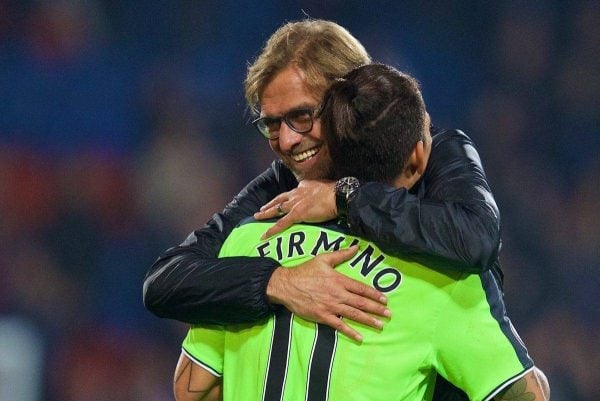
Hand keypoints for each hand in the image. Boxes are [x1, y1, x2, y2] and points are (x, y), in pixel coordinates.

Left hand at [254, 180, 336, 238]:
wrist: (337, 196)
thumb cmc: (335, 192)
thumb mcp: (323, 186)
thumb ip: (317, 190)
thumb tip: (319, 193)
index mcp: (303, 186)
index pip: (292, 192)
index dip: (288, 197)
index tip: (286, 200)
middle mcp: (296, 193)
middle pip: (280, 199)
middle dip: (271, 204)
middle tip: (262, 208)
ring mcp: (295, 204)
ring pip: (276, 209)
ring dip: (266, 213)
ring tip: (258, 216)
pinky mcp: (296, 214)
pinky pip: (281, 223)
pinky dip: (271, 230)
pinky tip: (264, 235)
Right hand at [266, 246, 390, 340]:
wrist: (286, 285)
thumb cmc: (305, 271)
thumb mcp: (323, 259)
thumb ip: (341, 254)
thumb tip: (356, 247)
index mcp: (339, 280)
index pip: (361, 288)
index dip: (374, 294)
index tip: (385, 299)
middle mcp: (338, 294)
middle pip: (361, 303)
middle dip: (376, 309)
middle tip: (388, 314)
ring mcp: (331, 306)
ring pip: (354, 314)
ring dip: (368, 320)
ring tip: (380, 325)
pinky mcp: (323, 316)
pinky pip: (339, 325)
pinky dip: (350, 332)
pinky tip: (360, 337)